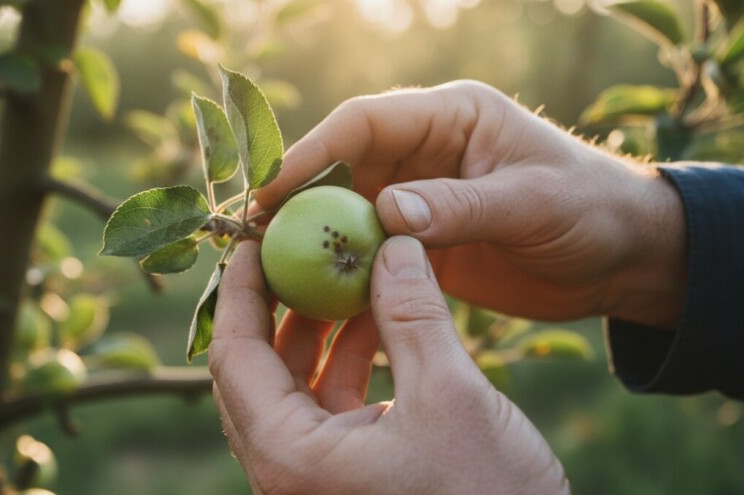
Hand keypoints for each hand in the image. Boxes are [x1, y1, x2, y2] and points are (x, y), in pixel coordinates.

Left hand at [209, 239, 568, 493]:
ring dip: (319, 327)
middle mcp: (288, 472)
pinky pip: (329, 404)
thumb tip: (393, 243)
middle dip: (279, 303)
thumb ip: (414, 314)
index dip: (239, 290)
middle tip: (298, 247)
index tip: (253, 239)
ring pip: (295, 385)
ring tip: (350, 272)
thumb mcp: (451, 396)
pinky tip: (379, 317)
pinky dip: (348, 358)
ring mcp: (317, 477)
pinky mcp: (348, 476)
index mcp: (289, 458)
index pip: (234, 356)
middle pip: (256, 369)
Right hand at [256, 81, 686, 328]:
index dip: (312, 151)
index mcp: (451, 117)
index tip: (270, 189)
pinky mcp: (424, 240)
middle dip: (299, 199)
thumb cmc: (591, 210)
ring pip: (349, 211)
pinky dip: (346, 269)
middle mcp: (426, 151)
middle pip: (343, 166)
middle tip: (255, 238)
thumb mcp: (532, 203)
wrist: (623, 256)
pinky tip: (319, 296)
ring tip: (274, 271)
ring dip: (316, 239)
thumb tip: (386, 212)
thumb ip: (461, 205)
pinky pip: (372, 249)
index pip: (364, 123)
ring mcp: (422, 196)